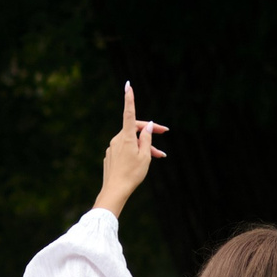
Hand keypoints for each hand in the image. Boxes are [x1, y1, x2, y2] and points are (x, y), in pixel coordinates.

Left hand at [93, 81, 167, 216]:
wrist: (115, 191)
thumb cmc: (132, 174)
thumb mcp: (145, 156)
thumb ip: (147, 138)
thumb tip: (149, 126)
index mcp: (126, 137)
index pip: (129, 113)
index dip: (130, 99)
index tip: (128, 86)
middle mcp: (117, 139)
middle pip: (135, 129)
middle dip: (150, 131)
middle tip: (165, 132)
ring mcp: (112, 147)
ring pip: (131, 141)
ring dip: (144, 146)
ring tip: (158, 156)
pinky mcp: (111, 156)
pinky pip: (125, 149)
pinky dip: (135, 152)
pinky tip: (142, 163)